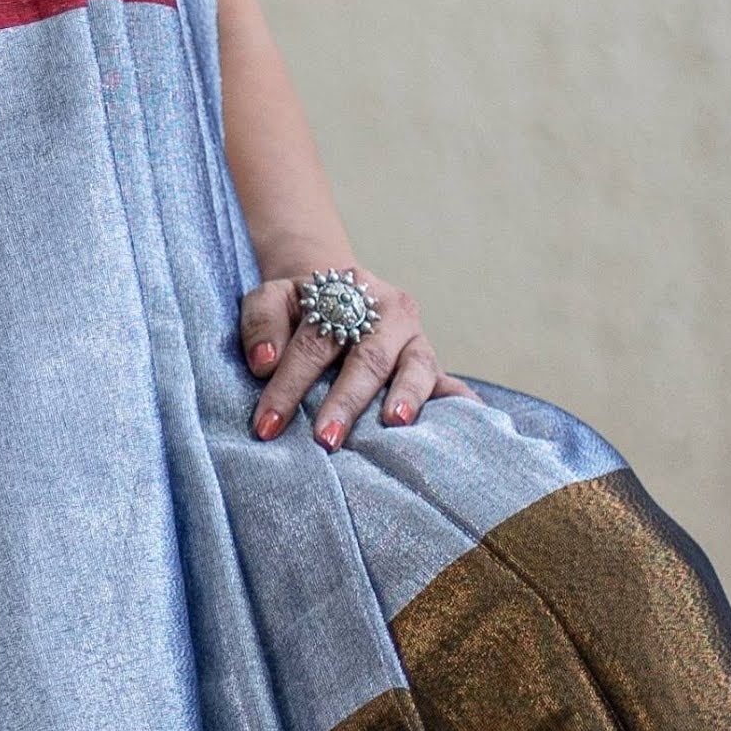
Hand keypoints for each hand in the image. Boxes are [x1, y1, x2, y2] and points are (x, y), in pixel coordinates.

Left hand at [240, 269, 453, 449]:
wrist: (336, 291)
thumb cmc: (299, 306)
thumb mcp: (271, 298)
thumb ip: (261, 323)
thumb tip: (264, 363)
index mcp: (348, 292)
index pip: (315, 343)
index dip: (288, 384)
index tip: (266, 424)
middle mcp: (389, 314)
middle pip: (367, 359)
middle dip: (345, 401)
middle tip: (325, 439)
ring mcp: (416, 341)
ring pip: (417, 367)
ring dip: (407, 396)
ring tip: (394, 423)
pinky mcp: (433, 366)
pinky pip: (451, 384)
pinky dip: (462, 403)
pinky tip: (469, 421)